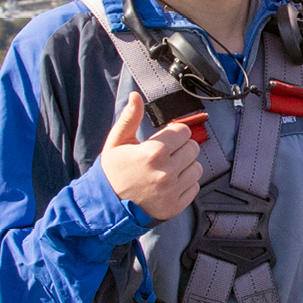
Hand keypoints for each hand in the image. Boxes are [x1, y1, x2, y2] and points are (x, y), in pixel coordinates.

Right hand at [98, 92, 204, 221]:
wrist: (106, 206)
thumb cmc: (112, 171)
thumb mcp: (117, 142)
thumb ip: (130, 117)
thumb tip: (135, 96)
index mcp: (153, 152)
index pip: (183, 131)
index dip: (174, 133)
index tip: (165, 139)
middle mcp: (166, 172)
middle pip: (193, 147)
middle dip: (181, 148)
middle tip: (165, 155)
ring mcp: (172, 190)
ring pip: (196, 167)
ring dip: (185, 166)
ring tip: (167, 169)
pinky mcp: (176, 205)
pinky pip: (194, 187)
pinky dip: (185, 184)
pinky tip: (169, 184)